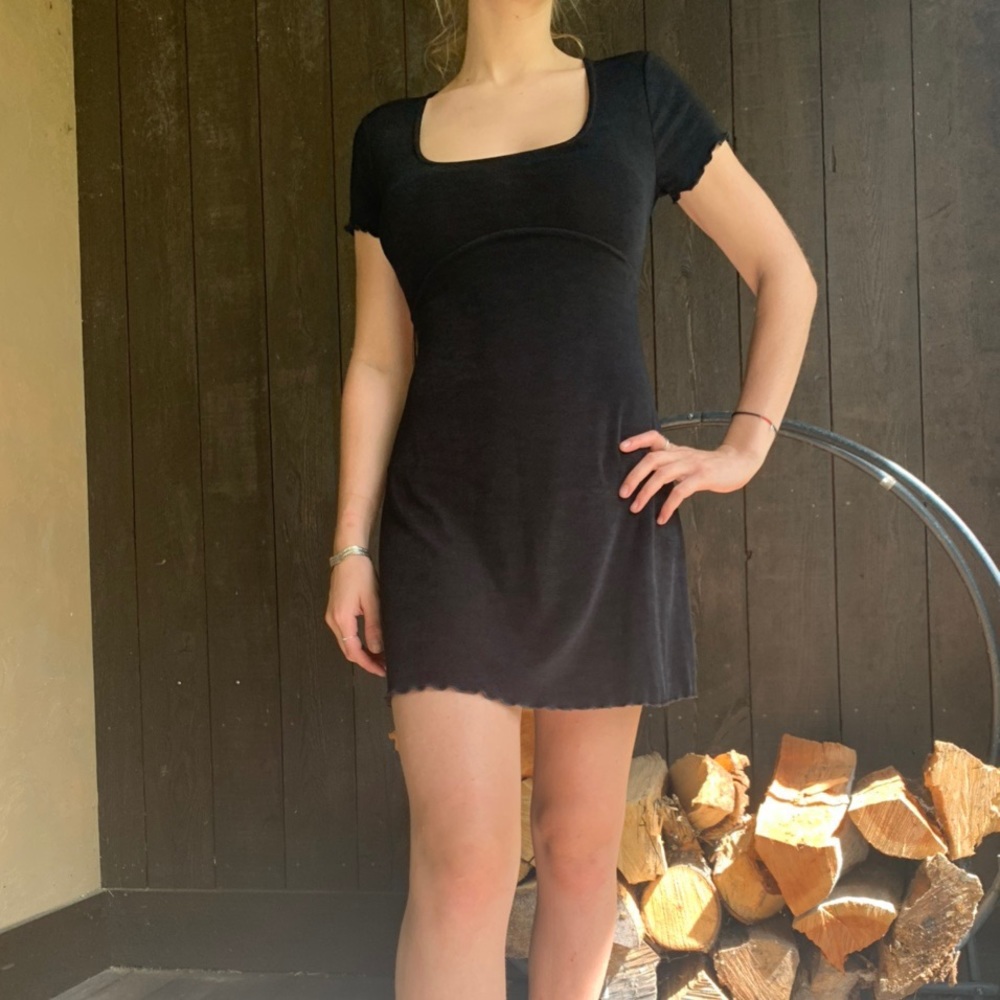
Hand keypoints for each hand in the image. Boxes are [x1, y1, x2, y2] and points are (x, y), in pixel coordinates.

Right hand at [324, 554, 386, 676]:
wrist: (348, 556)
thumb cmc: (361, 575)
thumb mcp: (372, 601)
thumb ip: (374, 627)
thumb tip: (377, 649)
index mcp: (342, 620)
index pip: (354, 652)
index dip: (368, 664)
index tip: (382, 671)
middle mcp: (333, 621)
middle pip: (348, 650)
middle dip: (366, 661)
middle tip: (384, 666)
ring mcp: (332, 616)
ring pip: (346, 643)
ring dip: (362, 652)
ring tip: (380, 656)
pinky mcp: (335, 611)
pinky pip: (345, 633)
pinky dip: (357, 642)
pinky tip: (370, 642)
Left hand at [619, 430, 766, 523]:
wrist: (738, 463)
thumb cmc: (708, 465)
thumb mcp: (686, 459)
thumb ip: (669, 464)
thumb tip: (644, 479)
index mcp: (675, 449)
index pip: (653, 437)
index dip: (637, 440)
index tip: (621, 448)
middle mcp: (681, 454)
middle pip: (652, 459)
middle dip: (634, 476)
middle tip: (622, 494)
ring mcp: (691, 465)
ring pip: (662, 475)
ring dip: (646, 493)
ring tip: (635, 508)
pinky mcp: (702, 477)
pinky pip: (680, 491)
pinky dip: (668, 506)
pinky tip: (661, 518)